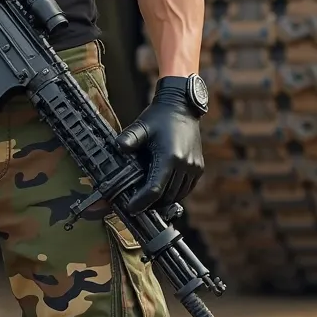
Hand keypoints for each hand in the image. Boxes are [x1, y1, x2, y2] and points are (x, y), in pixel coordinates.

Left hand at [115, 83, 204, 213]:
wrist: (182, 108)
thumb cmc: (159, 117)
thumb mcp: (142, 126)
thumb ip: (130, 138)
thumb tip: (118, 147)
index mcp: (170, 157)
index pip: (154, 189)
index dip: (141, 202)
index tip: (131, 209)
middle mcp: (185, 165)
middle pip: (166, 196)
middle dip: (151, 204)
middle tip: (136, 205)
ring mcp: (194, 167)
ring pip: (177, 195)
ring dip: (163, 200)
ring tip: (148, 200)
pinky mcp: (198, 168)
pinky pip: (186, 189)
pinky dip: (174, 193)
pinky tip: (162, 191)